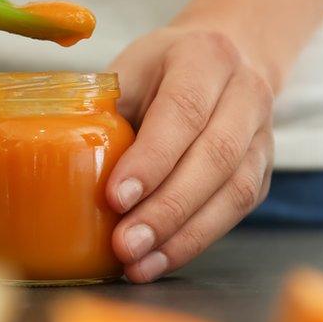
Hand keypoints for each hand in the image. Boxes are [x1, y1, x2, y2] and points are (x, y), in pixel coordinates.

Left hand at [106, 26, 275, 282]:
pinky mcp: (262, 170)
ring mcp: (261, 135)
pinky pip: (236, 211)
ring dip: (184, 235)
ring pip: (233, 191)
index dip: (151, 159)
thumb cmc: (163, 69)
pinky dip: (197, 240)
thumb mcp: (131, 68)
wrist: (228, 57)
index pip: (183, 111)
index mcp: (204, 58)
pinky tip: (160, 259)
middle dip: (166, 209)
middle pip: (214, 157)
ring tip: (139, 264)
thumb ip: (105, 107)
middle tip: (125, 244)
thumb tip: (60, 157)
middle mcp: (244, 93)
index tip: (115, 197)